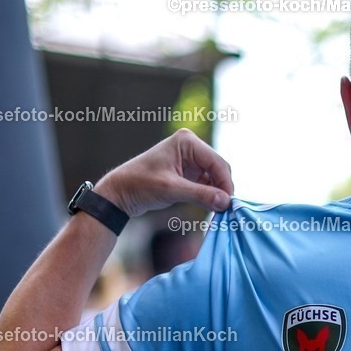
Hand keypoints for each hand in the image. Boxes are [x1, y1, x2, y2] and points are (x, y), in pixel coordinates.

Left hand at [93, 128, 233, 216]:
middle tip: (225, 209)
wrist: (121, 192)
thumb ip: (200, 195)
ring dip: (217, 192)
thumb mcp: (171, 190)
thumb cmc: (140, 184)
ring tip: (217, 209)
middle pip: (218, 168)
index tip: (229, 203)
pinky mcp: (189, 172)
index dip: (225, 183)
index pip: (216, 162)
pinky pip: (207, 182)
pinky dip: (210, 194)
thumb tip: (226, 202)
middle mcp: (191, 146)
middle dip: (222, 188)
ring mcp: (191, 159)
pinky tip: (210, 206)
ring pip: (215, 176)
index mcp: (186, 141)